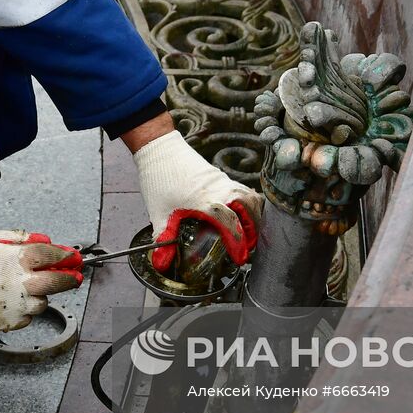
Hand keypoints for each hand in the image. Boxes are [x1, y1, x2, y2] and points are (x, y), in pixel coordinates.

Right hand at [0, 230, 83, 330]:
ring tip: (28, 289)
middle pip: (56, 283)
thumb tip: (41, 238)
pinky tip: (13, 302)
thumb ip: (16, 238)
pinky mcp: (4, 323)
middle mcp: (19, 284)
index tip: (72, 257)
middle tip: (74, 277)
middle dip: (69, 279)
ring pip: (41, 303)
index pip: (51, 256)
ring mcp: (13, 306)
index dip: (65, 256)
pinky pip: (25, 319)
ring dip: (41, 295)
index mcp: (16, 259)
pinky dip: (24, 311)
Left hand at [131, 131, 260, 271]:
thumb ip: (164, 240)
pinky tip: (239, 213)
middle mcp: (221, 190)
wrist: (158, 147)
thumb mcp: (159, 214)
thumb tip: (162, 264)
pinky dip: (247, 202)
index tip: (240, 258)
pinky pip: (242, 189)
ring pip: (250, 196)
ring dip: (253, 214)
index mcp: (207, 202)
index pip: (232, 225)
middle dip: (253, 229)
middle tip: (249, 245)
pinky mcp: (220, 175)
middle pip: (251, 209)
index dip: (239, 244)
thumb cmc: (160, 179)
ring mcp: (223, 180)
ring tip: (248, 231)